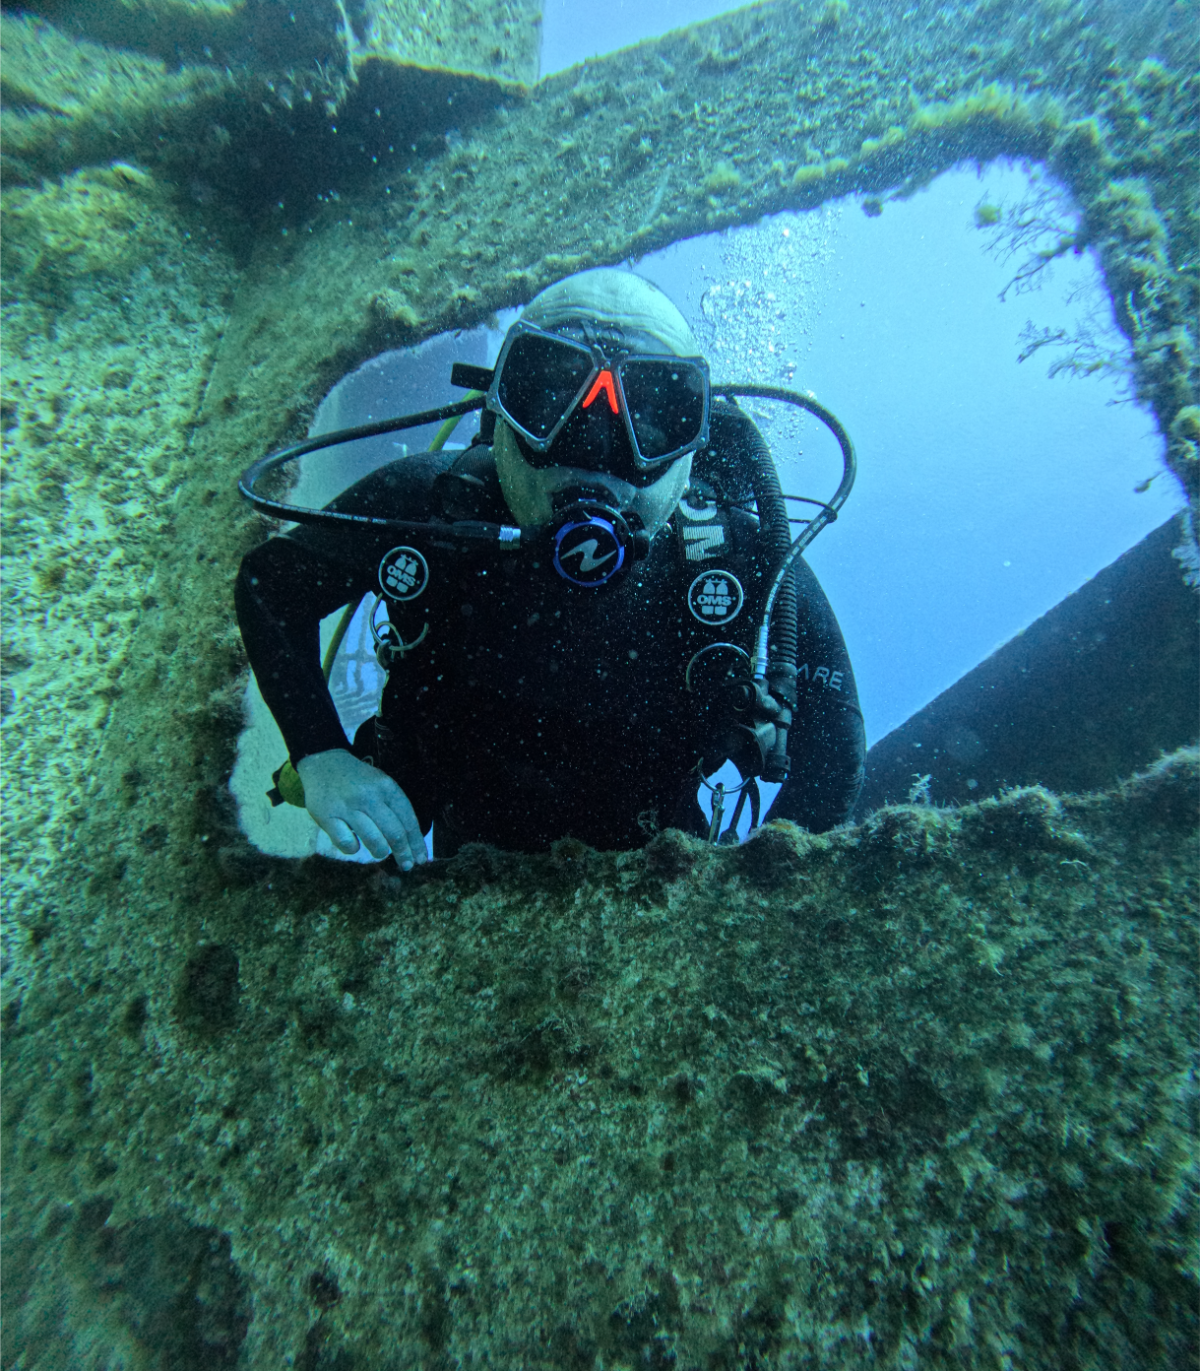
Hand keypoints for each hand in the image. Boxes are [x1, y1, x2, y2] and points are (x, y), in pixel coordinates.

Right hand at [296, 749, 427, 869]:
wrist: (324, 763)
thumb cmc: (358, 779)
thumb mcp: (380, 783)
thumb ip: (394, 807)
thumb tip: (410, 840)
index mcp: (386, 787)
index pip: (407, 819)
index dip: (416, 843)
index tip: (421, 859)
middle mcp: (368, 796)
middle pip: (394, 833)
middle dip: (403, 853)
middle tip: (406, 865)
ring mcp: (347, 807)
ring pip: (373, 840)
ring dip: (380, 851)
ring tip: (380, 852)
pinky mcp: (327, 817)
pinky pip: (346, 843)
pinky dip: (353, 848)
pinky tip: (354, 844)